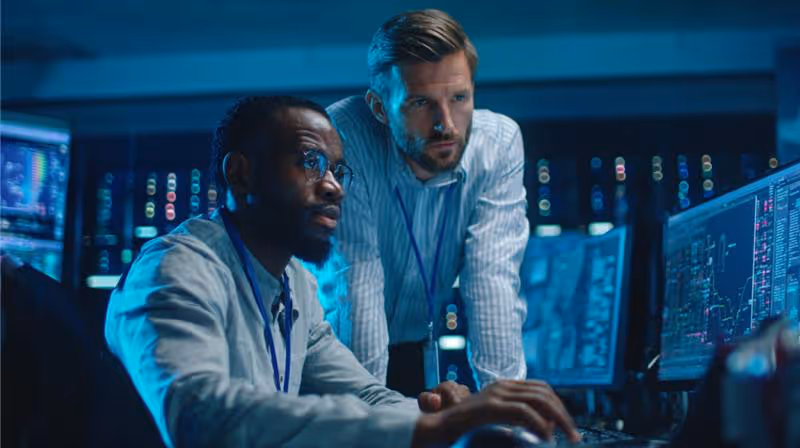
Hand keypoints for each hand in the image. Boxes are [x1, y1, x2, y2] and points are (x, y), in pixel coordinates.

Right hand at [411, 379, 579, 446]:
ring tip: (567, 437)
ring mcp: (496, 394)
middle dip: (564, 414)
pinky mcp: (490, 407)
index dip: (558, 406)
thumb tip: (541, 429)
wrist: (436, 429)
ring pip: (539, 399)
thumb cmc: (463, 429)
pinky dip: (540, 425)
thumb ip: (513, 420)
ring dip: (559, 419)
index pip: (541, 389)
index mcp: (503, 387)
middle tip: (574, 435)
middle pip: (544, 393)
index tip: (567, 426)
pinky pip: (524, 412)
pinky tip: (544, 437)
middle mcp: (501, 386)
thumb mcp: (494, 422)